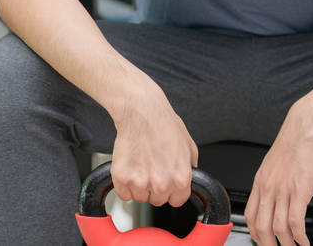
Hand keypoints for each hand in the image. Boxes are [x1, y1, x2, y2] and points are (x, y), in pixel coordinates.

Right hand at [108, 78, 197, 207]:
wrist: (141, 111)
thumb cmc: (163, 123)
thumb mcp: (188, 144)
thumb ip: (190, 165)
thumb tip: (190, 174)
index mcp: (180, 179)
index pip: (176, 201)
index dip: (170, 191)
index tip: (164, 182)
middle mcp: (161, 184)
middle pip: (157, 200)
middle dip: (153, 187)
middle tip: (149, 167)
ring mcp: (140, 182)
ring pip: (139, 197)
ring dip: (138, 185)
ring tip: (139, 163)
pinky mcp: (122, 178)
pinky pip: (123, 194)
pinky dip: (123, 184)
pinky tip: (129, 166)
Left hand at [244, 104, 312, 245]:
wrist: (304, 127)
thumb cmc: (293, 143)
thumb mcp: (274, 164)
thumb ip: (273, 182)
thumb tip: (276, 198)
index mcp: (260, 181)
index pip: (249, 214)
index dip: (254, 232)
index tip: (262, 240)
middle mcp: (268, 188)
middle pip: (261, 226)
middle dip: (268, 244)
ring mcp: (283, 190)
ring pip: (278, 228)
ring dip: (287, 244)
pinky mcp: (299, 191)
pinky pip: (296, 222)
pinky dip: (300, 237)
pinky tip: (305, 241)